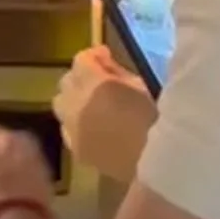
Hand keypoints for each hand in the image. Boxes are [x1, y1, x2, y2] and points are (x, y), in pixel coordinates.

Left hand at [53, 47, 156, 181]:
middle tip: (99, 81)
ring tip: (92, 104)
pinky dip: (74, 123)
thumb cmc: (156, 119)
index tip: (105, 56)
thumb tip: (103, 65)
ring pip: (60, 104)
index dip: (93, 56)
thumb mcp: (141, 86)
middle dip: (81, 76)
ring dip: (73, 99)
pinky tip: (91, 127)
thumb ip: (117, 72)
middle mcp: (77, 104)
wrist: (159, 163)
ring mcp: (72, 128)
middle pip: (67, 81)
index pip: (81, 60)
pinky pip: (66, 129)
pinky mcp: (76, 149)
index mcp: (95, 84)